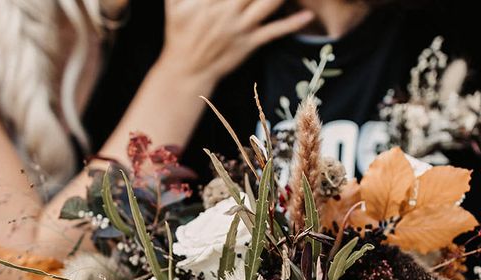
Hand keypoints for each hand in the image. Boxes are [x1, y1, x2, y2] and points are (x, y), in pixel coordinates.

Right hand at [159, 0, 314, 90]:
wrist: (187, 71)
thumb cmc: (179, 35)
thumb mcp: (173, 5)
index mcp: (210, 0)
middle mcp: (227, 11)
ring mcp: (240, 28)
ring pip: (268, 4)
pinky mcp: (249, 44)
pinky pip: (273, 32)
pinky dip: (291, 24)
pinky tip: (307, 14)